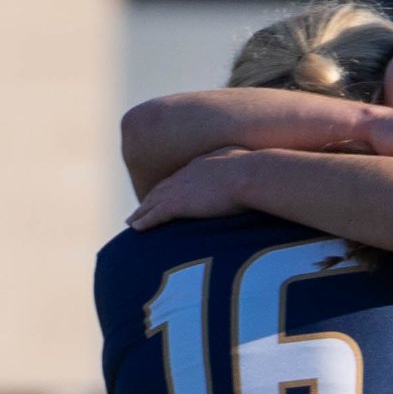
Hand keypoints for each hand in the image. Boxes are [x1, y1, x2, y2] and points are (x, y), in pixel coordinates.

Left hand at [127, 152, 255, 229]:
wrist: (253, 174)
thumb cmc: (260, 172)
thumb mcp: (250, 166)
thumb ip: (244, 171)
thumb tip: (255, 177)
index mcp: (204, 165)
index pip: (182, 178)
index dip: (171, 187)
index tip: (165, 195)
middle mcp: (187, 174)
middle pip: (162, 188)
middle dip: (150, 199)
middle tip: (140, 209)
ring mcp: (181, 188)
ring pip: (153, 202)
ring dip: (141, 212)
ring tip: (132, 221)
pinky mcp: (179, 204)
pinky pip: (155, 214)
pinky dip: (144, 221)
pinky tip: (135, 228)